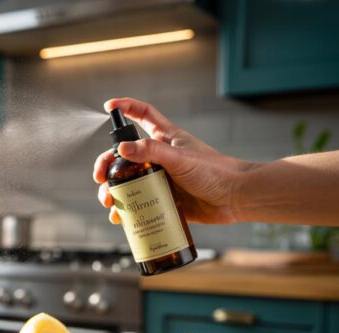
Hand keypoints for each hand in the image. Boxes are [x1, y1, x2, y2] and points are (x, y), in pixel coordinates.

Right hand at [94, 98, 254, 224]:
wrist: (237, 199)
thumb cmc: (215, 172)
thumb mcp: (180, 159)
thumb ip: (151, 151)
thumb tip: (121, 150)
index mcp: (165, 139)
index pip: (143, 115)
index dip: (126, 107)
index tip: (108, 107)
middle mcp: (159, 158)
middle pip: (124, 156)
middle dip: (107, 166)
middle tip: (101, 179)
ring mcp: (161, 180)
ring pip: (128, 183)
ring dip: (113, 192)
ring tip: (109, 203)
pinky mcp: (164, 200)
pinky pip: (139, 204)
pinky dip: (126, 211)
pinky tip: (120, 219)